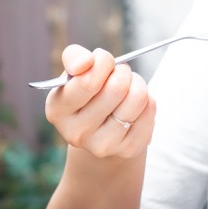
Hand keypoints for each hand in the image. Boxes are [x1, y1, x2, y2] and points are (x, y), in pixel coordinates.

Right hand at [44, 44, 154, 158]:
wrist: (100, 130)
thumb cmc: (86, 93)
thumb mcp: (74, 73)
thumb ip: (74, 58)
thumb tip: (85, 62)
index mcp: (58, 110)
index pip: (88, 81)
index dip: (103, 62)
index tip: (104, 61)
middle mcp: (77, 133)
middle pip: (116, 88)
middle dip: (122, 72)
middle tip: (118, 74)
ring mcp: (103, 145)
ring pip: (137, 98)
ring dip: (137, 83)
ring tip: (129, 86)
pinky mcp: (128, 150)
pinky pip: (149, 110)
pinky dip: (147, 99)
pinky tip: (135, 105)